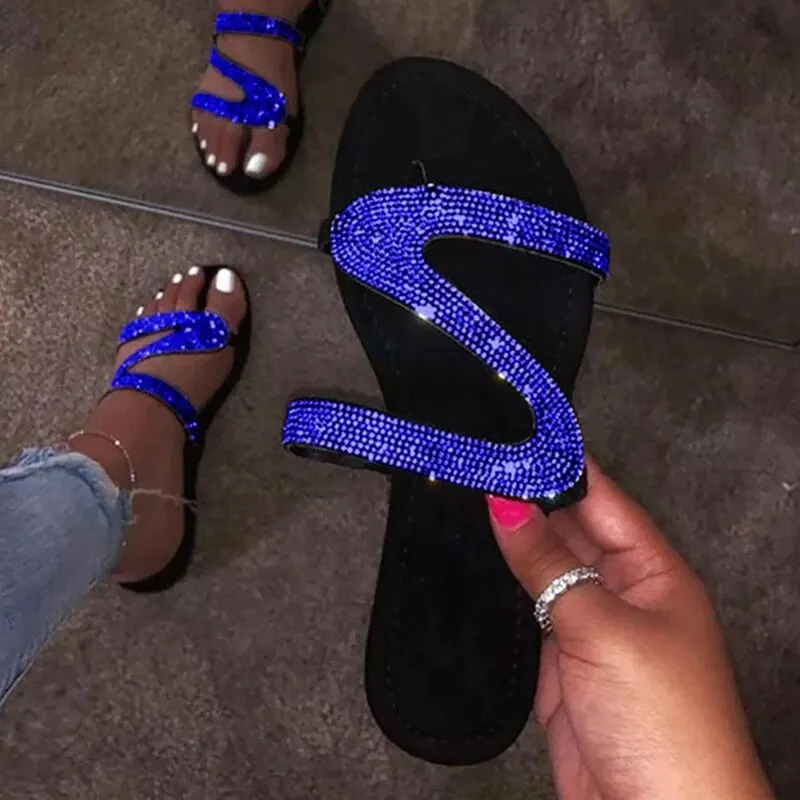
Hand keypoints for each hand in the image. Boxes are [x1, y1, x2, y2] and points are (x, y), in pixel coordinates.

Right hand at [486, 458, 773, 799]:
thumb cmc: (667, 726)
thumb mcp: (602, 628)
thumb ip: (548, 565)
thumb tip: (507, 505)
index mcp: (654, 573)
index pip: (602, 499)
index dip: (560, 467)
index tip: (515, 438)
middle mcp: (623, 594)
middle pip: (568, 532)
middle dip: (526, 502)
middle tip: (476, 468)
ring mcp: (589, 628)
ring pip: (543, 571)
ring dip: (510, 546)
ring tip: (466, 504)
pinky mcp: (560, 663)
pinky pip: (526, 612)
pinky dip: (501, 592)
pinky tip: (475, 568)